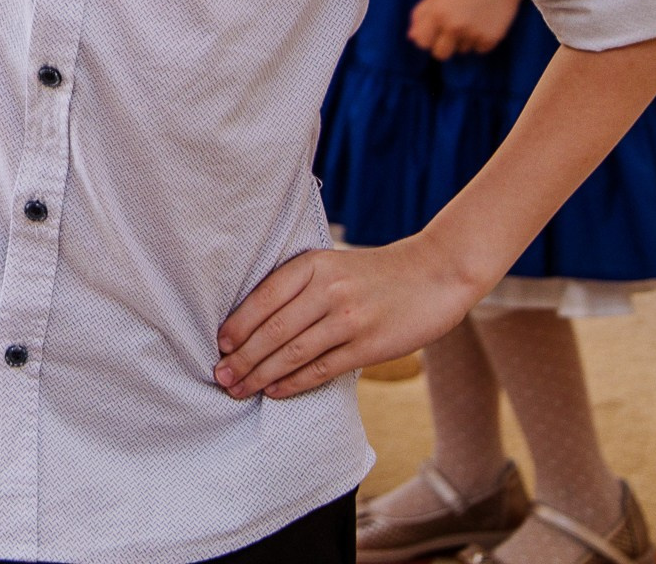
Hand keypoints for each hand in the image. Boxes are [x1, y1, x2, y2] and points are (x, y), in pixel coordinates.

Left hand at [214, 236, 480, 399]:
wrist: (436, 273)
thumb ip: (299, 285)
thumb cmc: (375, 273)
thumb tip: (254, 322)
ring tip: (239, 389)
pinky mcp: (368, 345)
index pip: (263, 299)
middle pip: (272, 330)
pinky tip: (275, 392)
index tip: (219, 347)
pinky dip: (293, 383)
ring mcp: (349, 319)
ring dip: (261, 375)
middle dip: (242, 358)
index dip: (237, 327)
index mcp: (312, 265)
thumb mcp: (332, 263)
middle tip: (221, 377)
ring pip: (293, 353)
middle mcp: (328, 290)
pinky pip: (321, 369)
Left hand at [406, 0, 526, 60]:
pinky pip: (480, 50)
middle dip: (444, 46)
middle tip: (453, 31)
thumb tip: (412, 37)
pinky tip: (485, 23)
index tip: (435, 33)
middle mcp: (453, 26)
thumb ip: (421, 15)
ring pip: (462, 50)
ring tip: (473, 19)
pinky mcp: (491, 38)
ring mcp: (472, 33)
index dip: (428, 39)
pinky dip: (481, 40)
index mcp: (436, 13)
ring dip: (465, 40)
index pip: (422, 43)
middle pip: (440, 54)